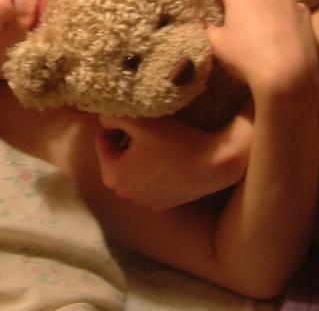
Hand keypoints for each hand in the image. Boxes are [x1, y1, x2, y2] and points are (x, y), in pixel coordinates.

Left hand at [93, 111, 252, 211]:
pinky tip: (172, 157)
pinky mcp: (164, 203)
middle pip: (117, 156)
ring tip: (161, 142)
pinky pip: (151, 179)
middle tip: (149, 129)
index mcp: (113, 177)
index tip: (138, 119)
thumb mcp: (139, 120)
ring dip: (141, 154)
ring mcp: (146, 202)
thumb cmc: (177, 141)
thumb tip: (105, 118)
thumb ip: (112, 115)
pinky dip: (156, 168)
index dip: (118, 125)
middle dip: (128, 141)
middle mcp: (126, 195)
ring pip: (134, 167)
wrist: (216, 163)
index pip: (102, 140)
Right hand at [199, 0, 318, 104]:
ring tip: (256, 26)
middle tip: (230, 15)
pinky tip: (277, 33)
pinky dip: (278, 14)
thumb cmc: (246, 56)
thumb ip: (207, 27)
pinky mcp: (304, 12)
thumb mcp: (216, 44)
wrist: (289, 75)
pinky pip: (286, 7)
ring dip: (258, 4)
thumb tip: (204, 22)